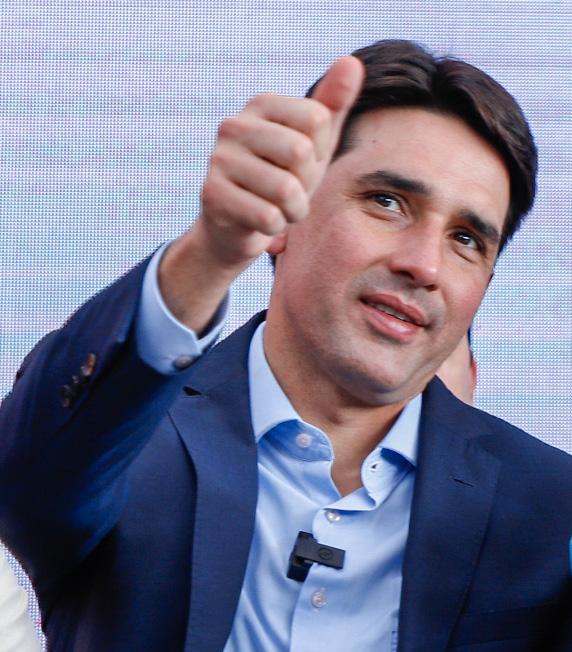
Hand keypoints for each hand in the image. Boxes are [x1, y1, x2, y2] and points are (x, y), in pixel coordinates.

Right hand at [198, 55, 364, 264]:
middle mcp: (234, 125)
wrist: (240, 225)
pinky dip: (275, 227)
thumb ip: (333, 106)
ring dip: (293, 210)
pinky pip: (268, 217)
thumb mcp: (314, 144)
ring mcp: (219, 159)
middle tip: (291, 191)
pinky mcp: (211, 195)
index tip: (302, 164)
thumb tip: (351, 62)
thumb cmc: (282, 179)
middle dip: (306, 184)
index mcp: (261, 104)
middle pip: (301, 153)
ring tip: (278, 208)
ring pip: (286, 190)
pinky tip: (261, 221)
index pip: (318, 119)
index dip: (320, 151)